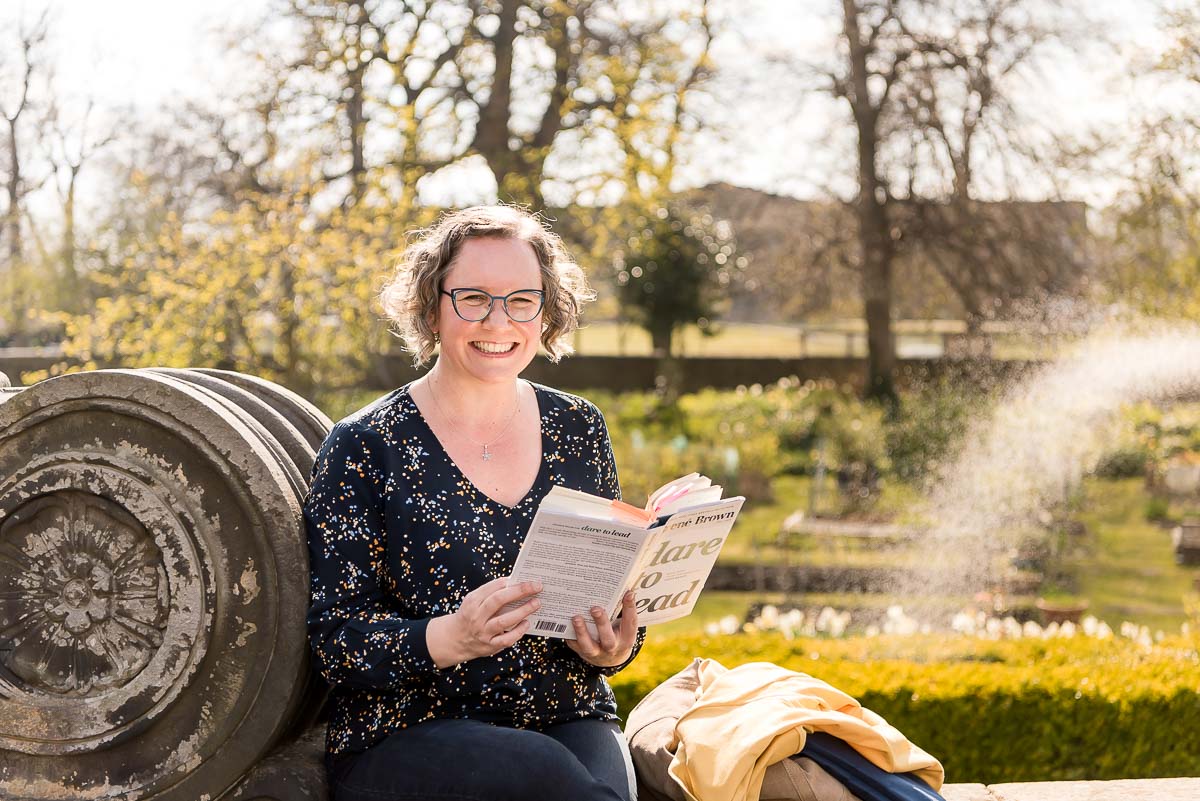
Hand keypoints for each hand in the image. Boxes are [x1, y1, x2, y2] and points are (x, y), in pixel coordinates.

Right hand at [427, 577, 541, 667]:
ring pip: (504, 621)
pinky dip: (518, 631)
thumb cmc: (470, 615)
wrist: (455, 639)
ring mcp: (483, 632)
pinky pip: (506, 639)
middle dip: (519, 591)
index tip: (525, 578)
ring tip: (536, 603)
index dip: (509, 582)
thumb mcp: (473, 600)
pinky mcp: (489, 646)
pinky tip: (526, 623)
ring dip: (522, 611)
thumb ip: (490, 592)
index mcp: (472, 601)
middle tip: (536, 586)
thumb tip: (513, 583)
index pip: (492, 588)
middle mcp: (476, 616)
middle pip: (498, 601)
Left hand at [566, 590, 638, 667]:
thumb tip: (623, 587)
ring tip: (576, 617)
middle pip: (608, 639)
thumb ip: (622, 610)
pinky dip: (569, 634)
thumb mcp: (624, 626)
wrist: (609, 659)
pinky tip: (564, 621)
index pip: (631, 624)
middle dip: (601, 623)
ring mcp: (596, 652)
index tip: (628, 592)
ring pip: (588, 646)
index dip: (630, 608)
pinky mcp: (582, 652)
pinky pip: (574, 644)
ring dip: (581, 632)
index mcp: (626, 638)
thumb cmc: (617, 633)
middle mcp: (612, 648)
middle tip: (595, 608)